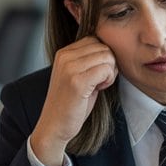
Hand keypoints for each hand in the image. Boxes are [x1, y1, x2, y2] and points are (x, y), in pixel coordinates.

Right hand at [30, 36, 117, 165]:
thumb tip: (111, 50)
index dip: (102, 57)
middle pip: (103, 47)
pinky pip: (106, 69)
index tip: (97, 73)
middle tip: (101, 81)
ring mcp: (70, 68)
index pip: (95, 40)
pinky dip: (108, 80)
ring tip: (99, 85)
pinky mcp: (77, 81)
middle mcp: (65, 56)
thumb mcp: (76, 75)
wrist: (54, 126)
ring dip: (110, 72)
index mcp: (64, 53)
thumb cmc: (70, 104)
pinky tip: (99, 90)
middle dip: (109, 64)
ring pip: (107, 56)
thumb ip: (88, 60)